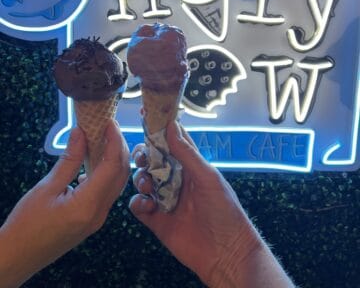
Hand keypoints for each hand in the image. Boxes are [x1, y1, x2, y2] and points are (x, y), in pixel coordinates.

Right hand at [0, 120, 129, 287]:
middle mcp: (99, 213)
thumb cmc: (27, 225)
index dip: (114, 141)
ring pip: (116, 184)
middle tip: (110, 127)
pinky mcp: (92, 220)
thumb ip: (69, 160)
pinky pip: (107, 193)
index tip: (110, 123)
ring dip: (115, 161)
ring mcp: (98, 219)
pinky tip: (94, 162)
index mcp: (88, 205)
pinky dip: (107, 174)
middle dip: (118, 148)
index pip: (112, 167)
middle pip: (120, 175)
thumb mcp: (46, 188)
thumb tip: (81, 132)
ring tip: (105, 139)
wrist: (17, 258)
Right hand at [130, 121, 293, 287]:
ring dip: (140, 178)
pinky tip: (148, 206)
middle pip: (152, 160)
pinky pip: (138, 206)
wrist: (226, 253)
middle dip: (143, 155)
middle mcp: (175, 180)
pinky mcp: (156, 220)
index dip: (159, 129)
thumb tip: (171, 126)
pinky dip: (138, 202)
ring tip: (148, 186)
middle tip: (143, 158)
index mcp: (190, 167)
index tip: (144, 116)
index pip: (171, 142)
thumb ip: (187, 153)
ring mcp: (165, 199)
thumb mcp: (207, 177)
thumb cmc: (224, 210)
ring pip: (142, 180)